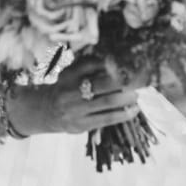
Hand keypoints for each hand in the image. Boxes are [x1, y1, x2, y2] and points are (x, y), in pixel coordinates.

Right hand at [8, 55, 142, 135]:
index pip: (95, 64)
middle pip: (104, 83)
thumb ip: (92, 64)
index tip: (130, 64)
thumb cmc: (67, 87)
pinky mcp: (81, 125)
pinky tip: (134, 110)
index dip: (115, 64)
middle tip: (139, 80)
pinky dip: (123, 114)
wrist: (46, 110)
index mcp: (71, 73)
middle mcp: (72, 90)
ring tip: (137, 95)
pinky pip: (107, 119)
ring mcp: (76, 109)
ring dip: (127, 98)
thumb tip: (119, 61)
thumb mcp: (73, 71)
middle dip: (125, 81)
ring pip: (107, 102)